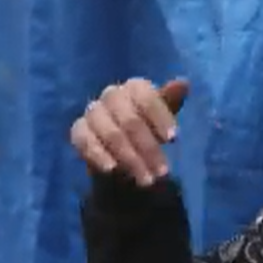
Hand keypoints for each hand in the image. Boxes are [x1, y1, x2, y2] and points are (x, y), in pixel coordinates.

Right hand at [70, 78, 189, 185]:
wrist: (124, 152)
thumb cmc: (148, 128)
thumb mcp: (163, 117)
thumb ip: (171, 101)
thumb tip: (183, 83)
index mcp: (134, 87)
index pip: (146, 97)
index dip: (160, 117)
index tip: (173, 139)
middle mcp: (112, 95)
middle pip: (130, 120)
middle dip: (148, 148)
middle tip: (163, 172)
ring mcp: (93, 112)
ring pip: (111, 134)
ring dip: (130, 158)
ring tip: (146, 179)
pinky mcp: (78, 131)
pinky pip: (85, 142)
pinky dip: (99, 156)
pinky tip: (112, 170)